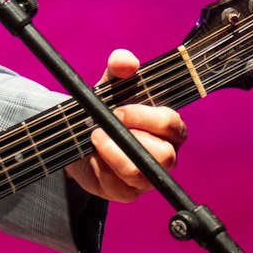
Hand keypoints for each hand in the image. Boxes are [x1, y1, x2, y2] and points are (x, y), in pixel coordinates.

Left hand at [64, 49, 187, 202]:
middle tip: (102, 127)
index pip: (171, 125)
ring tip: (95, 139)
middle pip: (164, 156)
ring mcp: (147, 176)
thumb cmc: (105, 109)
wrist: (80, 137)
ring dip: (113, 155)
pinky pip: (120, 188)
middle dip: (129, 139)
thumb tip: (125, 60)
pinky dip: (102, 171)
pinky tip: (93, 158)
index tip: (118, 108)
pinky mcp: (128, 192)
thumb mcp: (110, 85)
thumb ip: (119, 68)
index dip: (145, 117)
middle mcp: (164, 153)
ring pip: (140, 174)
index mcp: (167, 127)